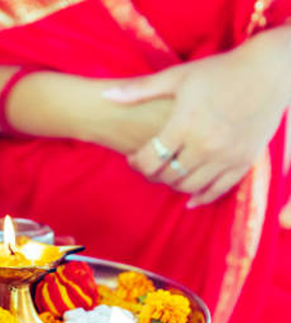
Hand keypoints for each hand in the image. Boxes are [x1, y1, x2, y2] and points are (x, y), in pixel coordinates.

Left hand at [103, 27, 290, 205]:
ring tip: (169, 173)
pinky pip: (218, 191)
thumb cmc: (219, 71)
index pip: (150, 160)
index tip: (134, 158)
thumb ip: (140, 90)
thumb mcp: (178, 77)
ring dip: (175, 184)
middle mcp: (206, 144)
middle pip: (168, 176)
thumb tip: (105, 95)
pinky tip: (191, 196)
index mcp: (185, 124)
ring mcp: (227, 156)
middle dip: (153, 174)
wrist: (271, 71)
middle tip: (150, 166)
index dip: (136, 164)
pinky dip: (202, 197)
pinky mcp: (245, 161)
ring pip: (190, 187)